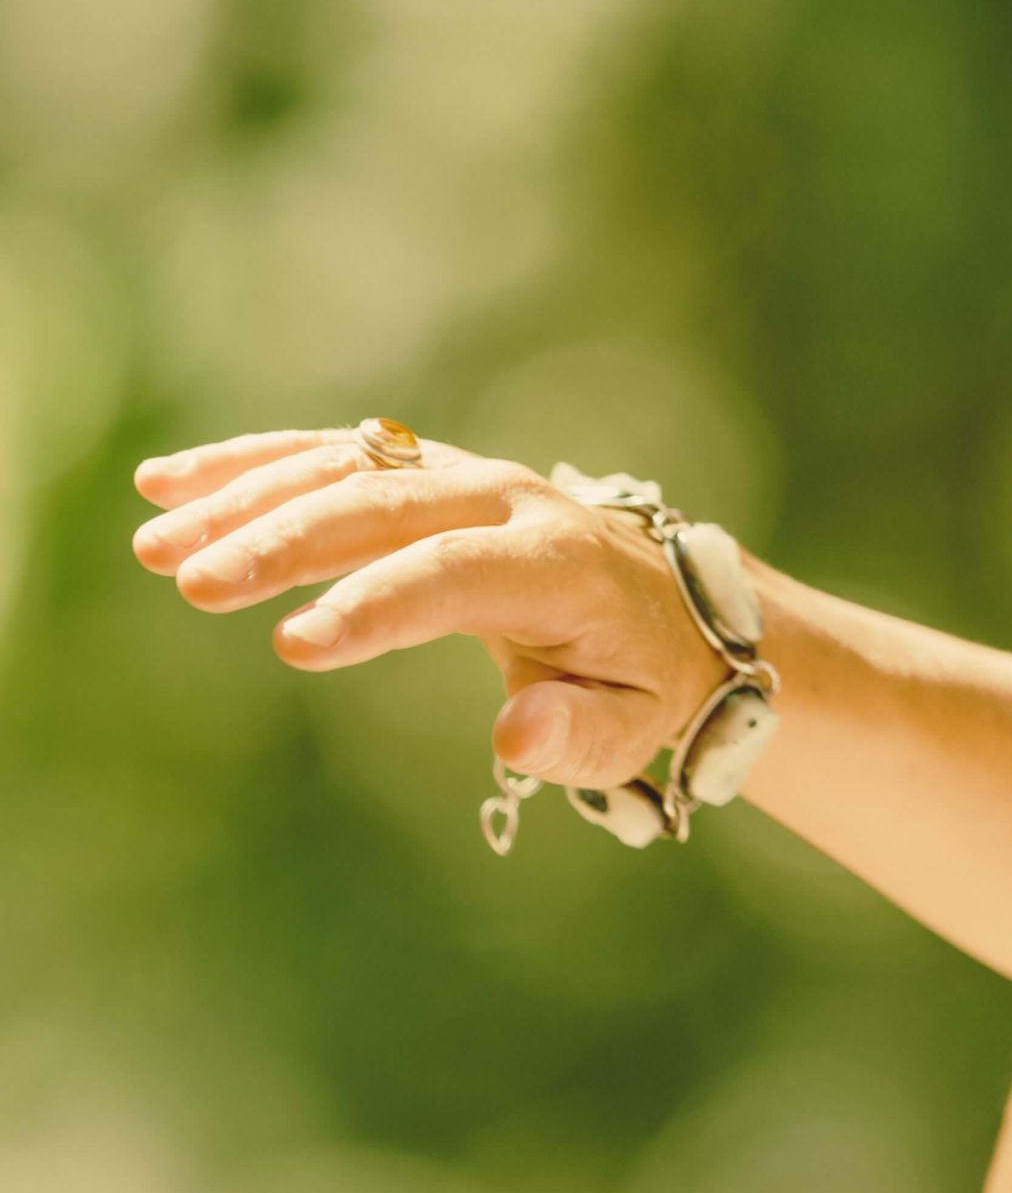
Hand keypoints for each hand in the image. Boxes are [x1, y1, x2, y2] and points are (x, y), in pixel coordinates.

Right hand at [130, 428, 725, 790]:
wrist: (672, 605)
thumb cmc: (643, 682)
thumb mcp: (632, 726)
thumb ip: (581, 737)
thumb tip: (515, 737)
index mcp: (558, 563)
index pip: (452, 573)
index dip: (373, 605)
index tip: (294, 647)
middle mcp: (505, 498)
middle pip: (380, 506)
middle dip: (283, 541)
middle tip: (194, 584)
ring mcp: (459, 473)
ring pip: (342, 468)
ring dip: (244, 500)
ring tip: (158, 546)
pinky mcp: (422, 470)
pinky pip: (330, 455)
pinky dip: (249, 466)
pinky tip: (169, 485)